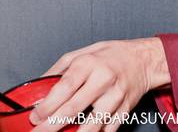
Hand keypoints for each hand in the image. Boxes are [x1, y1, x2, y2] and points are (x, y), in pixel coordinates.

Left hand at [30, 38, 170, 131]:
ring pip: (93, 125)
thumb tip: (38, 87)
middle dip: (53, 125)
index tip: (35, 117)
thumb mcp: (82, 53)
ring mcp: (116, 97)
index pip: (65, 87)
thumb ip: (58, 69)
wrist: (142, 60)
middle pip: (75, 108)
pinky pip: (108, 130)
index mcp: (89, 64)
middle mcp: (103, 80)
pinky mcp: (125, 110)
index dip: (48, 105)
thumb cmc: (110, 56)